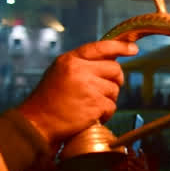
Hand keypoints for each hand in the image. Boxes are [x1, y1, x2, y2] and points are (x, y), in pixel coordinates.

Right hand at [16, 40, 137, 151]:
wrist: (36, 124)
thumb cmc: (49, 101)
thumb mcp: (60, 72)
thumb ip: (82, 64)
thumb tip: (111, 59)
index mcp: (70, 60)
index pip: (101, 47)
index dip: (120, 47)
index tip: (133, 49)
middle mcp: (79, 70)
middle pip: (115, 69)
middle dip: (115, 81)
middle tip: (103, 91)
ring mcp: (88, 87)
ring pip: (115, 89)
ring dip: (107, 99)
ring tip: (89, 105)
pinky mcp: (95, 104)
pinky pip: (112, 106)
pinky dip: (105, 114)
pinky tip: (91, 116)